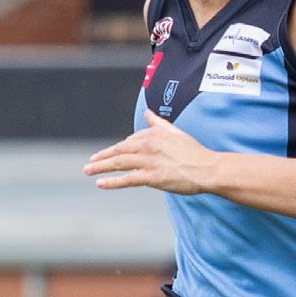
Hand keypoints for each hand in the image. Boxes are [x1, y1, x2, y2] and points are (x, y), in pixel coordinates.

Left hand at [86, 114, 220, 193]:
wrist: (207, 169)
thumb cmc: (194, 152)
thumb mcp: (175, 132)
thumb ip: (158, 123)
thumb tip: (147, 113)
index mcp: (153, 134)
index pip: (130, 141)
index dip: (120, 149)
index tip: (113, 155)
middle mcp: (148, 146)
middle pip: (119, 151)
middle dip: (102, 156)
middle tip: (90, 162)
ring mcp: (148, 162)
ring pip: (118, 163)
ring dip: (100, 166)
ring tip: (88, 170)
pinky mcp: (151, 177)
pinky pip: (127, 179)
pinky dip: (112, 181)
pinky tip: (100, 183)